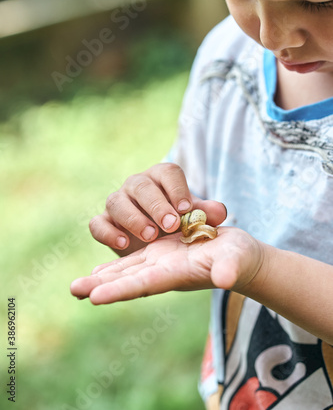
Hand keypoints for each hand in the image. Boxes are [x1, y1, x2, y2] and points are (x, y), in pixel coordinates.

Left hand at [70, 227, 263, 304]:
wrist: (239, 257)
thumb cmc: (240, 259)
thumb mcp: (236, 260)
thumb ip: (231, 268)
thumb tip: (227, 277)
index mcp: (176, 274)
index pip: (143, 283)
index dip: (119, 289)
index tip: (93, 296)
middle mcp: (163, 271)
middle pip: (126, 279)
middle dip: (99, 285)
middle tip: (73, 289)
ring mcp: (160, 262)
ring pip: (125, 270)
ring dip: (101, 277)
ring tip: (76, 286)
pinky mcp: (162, 252)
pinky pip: (133, 259)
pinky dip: (114, 266)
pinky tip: (99, 270)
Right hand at [88, 163, 225, 254]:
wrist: (159, 245)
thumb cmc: (180, 226)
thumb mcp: (194, 220)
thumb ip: (205, 215)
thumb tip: (219, 211)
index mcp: (161, 178)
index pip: (168, 172)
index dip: (177, 189)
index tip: (186, 209)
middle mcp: (136, 185)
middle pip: (141, 185)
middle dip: (156, 204)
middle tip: (171, 225)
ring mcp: (117, 202)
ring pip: (116, 201)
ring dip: (133, 218)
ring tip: (150, 235)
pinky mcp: (103, 222)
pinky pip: (97, 223)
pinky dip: (108, 232)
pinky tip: (123, 244)